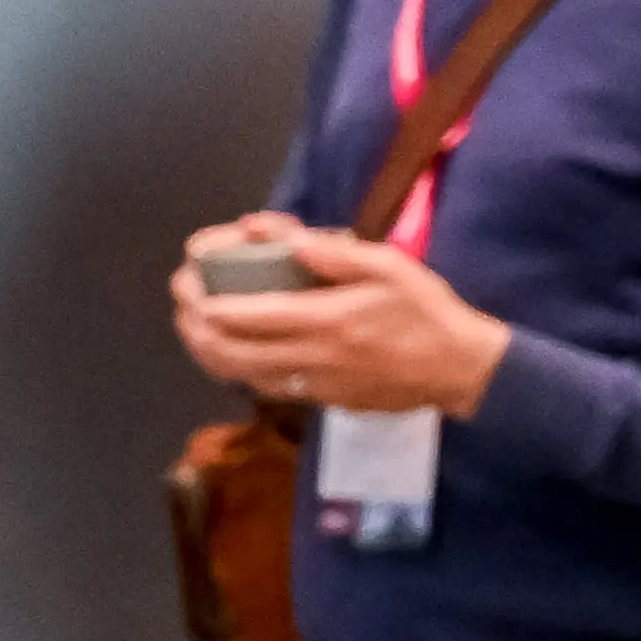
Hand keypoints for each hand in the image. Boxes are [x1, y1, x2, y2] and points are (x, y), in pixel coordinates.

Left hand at [168, 223, 508, 415]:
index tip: (188, 286)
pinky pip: (269, 387)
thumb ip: (336, 254)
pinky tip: (235, 351)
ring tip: (194, 329)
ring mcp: (315, 385)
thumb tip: (289, 240)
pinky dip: (241, 369)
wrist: (457, 369)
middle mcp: (312, 358)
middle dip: (196, 331)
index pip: (251, 317)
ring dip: (211, 355)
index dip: (209, 306)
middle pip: (233, 355)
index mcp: (326, 320)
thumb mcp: (388, 267)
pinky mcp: (324, 400)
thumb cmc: (424, 310)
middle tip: (182, 307)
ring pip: (244, 377)